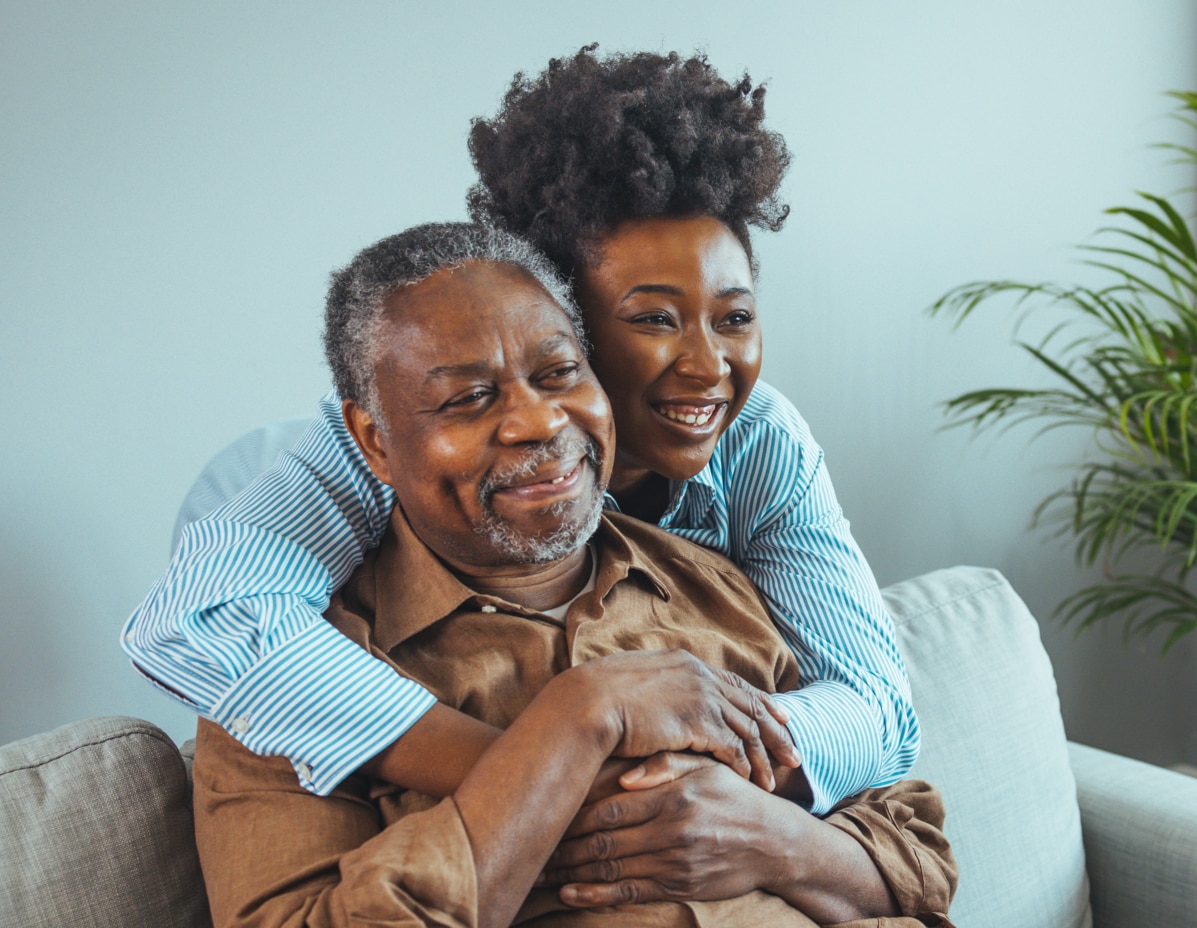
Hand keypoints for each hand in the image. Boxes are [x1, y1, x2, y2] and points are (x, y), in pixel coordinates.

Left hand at [540, 761, 796, 907]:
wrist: (774, 841)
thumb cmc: (733, 796)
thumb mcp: (706, 768)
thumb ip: (666, 764)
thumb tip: (625, 773)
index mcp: (673, 796)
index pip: (610, 807)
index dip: (573, 813)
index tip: (547, 813)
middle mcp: (671, 830)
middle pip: (603, 840)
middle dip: (563, 847)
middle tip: (531, 847)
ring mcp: (675, 862)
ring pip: (611, 868)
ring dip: (571, 873)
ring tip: (540, 872)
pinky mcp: (679, 887)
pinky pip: (630, 892)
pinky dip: (596, 895)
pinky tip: (569, 894)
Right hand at [580, 649, 799, 790]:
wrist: (587, 703)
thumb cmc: (597, 698)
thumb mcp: (633, 682)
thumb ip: (657, 688)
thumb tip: (657, 700)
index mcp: (686, 663)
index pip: (735, 683)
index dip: (761, 702)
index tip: (782, 717)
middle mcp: (700, 676)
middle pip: (752, 705)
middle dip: (776, 732)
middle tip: (795, 755)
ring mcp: (701, 697)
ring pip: (747, 729)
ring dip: (763, 757)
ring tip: (775, 781)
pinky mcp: (697, 721)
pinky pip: (732, 747)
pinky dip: (744, 766)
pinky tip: (750, 782)